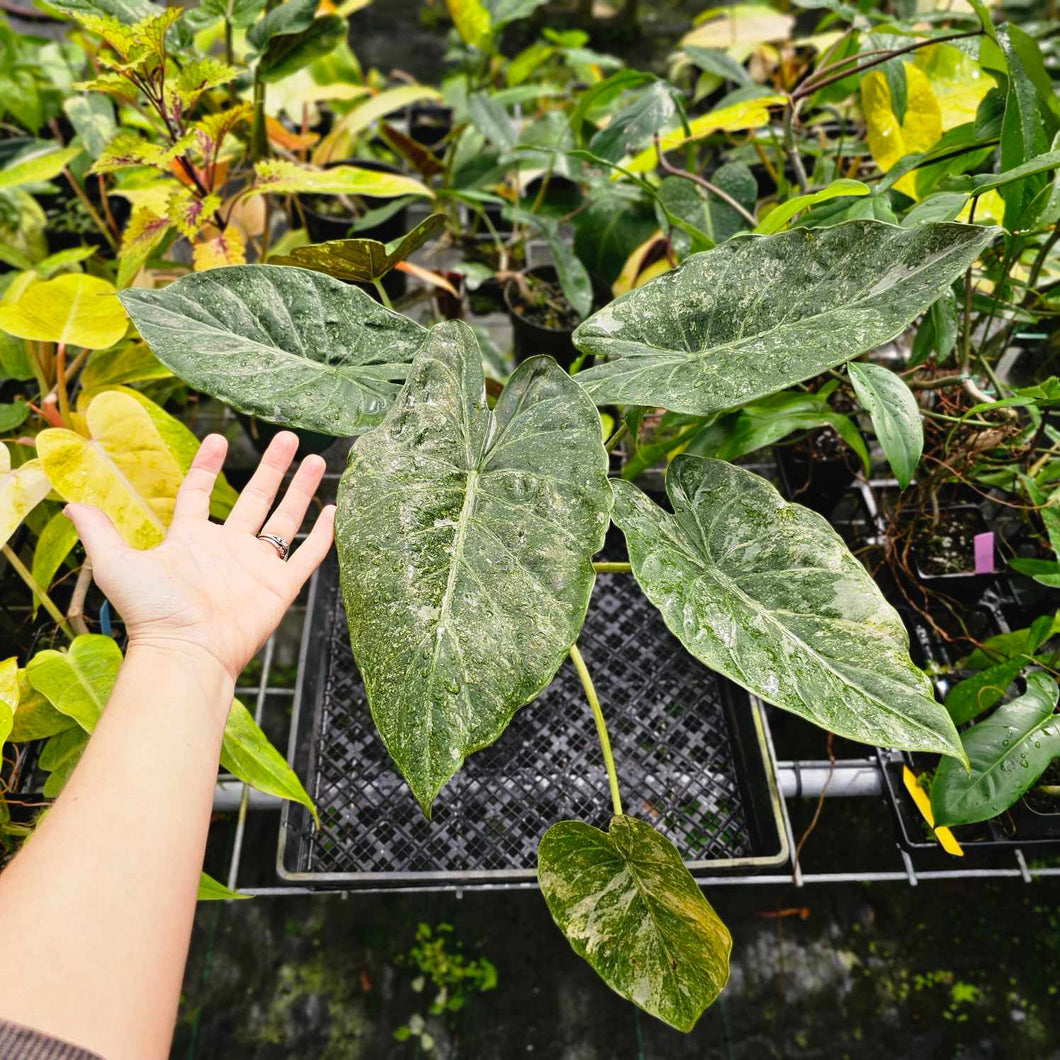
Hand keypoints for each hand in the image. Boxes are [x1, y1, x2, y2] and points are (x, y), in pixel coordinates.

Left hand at [64, 431, 334, 682]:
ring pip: (285, 520)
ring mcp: (256, 567)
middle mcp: (228, 549)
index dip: (207, 466)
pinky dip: (322, 535)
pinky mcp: (280, 587)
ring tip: (316, 459)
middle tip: (289, 437)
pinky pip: (306, 556)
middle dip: (273, 467)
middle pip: (256, 498)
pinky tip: (334, 510)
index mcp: (192, 540)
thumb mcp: (117, 564)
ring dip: (301, 490)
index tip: (219, 438)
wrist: (187, 652)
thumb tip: (68, 503)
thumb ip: (99, 531)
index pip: (201, 494)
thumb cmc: (152, 613)